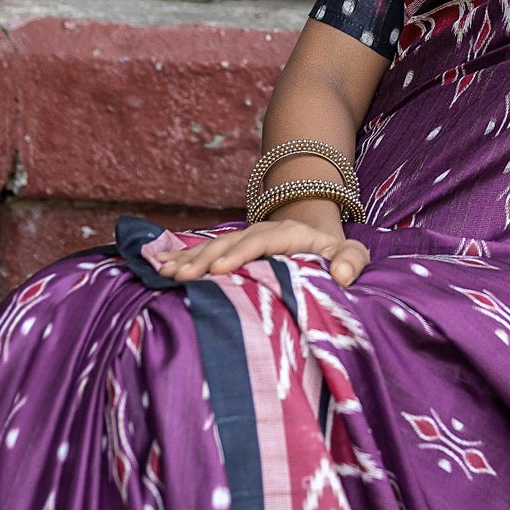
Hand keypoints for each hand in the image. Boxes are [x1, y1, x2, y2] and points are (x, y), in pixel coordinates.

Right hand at [156, 214, 370, 287]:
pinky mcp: (231, 251)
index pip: (262, 241)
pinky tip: (159, 267)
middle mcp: (261, 232)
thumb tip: (340, 274)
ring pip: (212, 246)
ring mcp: (243, 240)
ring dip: (188, 259)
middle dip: (205, 259)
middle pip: (229, 243)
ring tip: (165, 273)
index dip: (240, 254)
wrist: (318, 237)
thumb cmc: (334, 253)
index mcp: (289, 233)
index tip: (220, 269)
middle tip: (183, 276)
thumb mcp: (351, 254)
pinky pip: (204, 253)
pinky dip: (183, 259)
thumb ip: (351, 261)